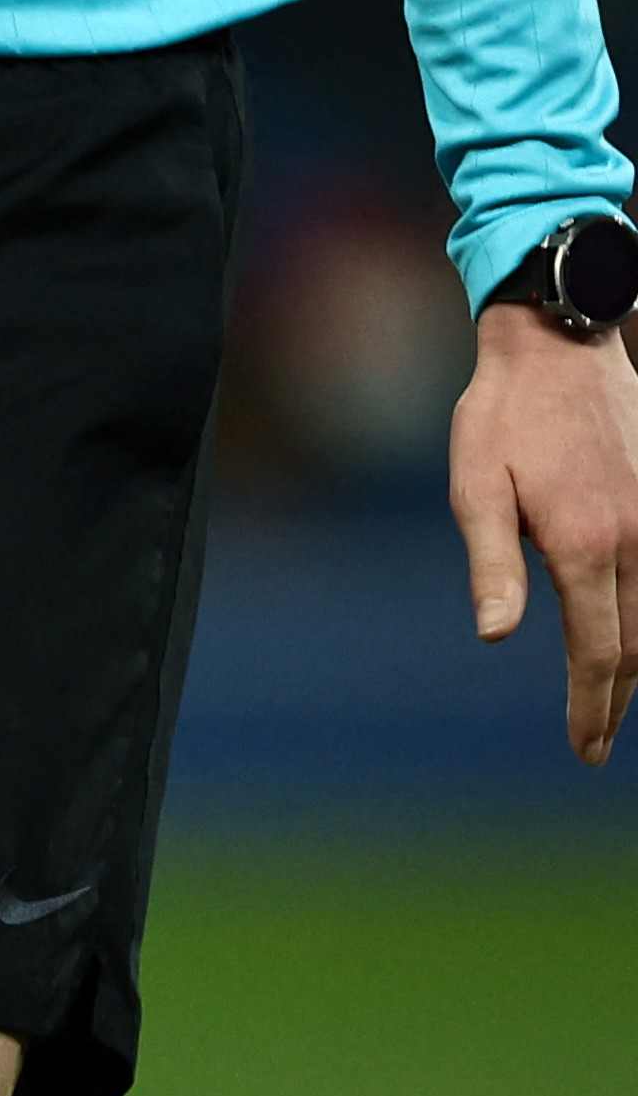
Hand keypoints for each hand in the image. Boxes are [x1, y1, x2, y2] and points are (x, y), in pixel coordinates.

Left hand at [451, 299, 637, 763]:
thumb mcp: (474, 488)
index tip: (581, 747)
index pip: (598, 650)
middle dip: (617, 700)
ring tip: (614, 704)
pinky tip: (636, 637)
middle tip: (593, 744)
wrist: (560, 348)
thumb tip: (497, 635)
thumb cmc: (502, 417)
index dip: (591, 705)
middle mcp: (635, 538)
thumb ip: (492, 564)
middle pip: (637, 645)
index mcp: (583, 544)